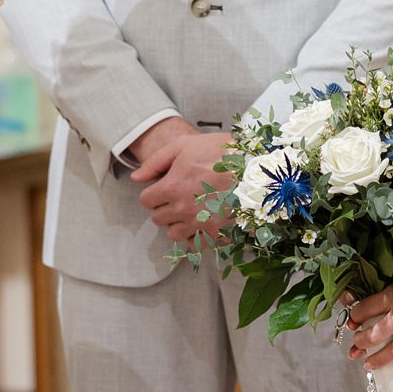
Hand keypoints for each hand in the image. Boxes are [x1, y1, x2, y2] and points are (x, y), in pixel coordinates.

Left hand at [130, 120, 231, 245]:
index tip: (166, 187)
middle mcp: (183, 210)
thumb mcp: (184, 145)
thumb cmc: (221, 152)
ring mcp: (200, 224)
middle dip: (165, 207)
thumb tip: (136, 178)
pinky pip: (195, 246)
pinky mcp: (217, 234)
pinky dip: (195, 237)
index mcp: (172, 187)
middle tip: (181, 196)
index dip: (155, 193)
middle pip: (158, 219)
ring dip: (179, 224)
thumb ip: (155, 162)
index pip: (146, 201)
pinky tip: (203, 224)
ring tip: (193, 210)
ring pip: (174, 234)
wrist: (256, 167)